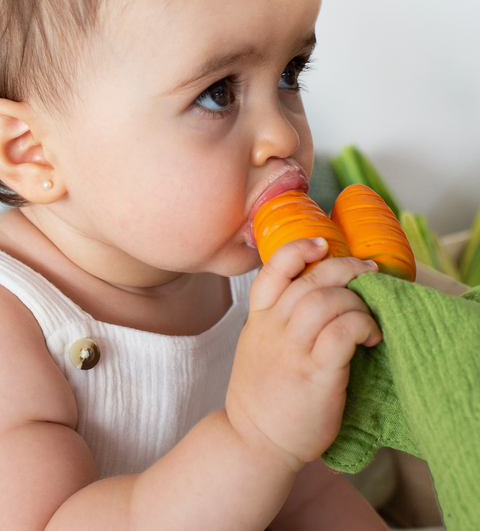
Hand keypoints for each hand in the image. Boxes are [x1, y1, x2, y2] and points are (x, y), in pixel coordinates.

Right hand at [226, 238, 381, 471]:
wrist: (254, 443)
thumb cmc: (263, 395)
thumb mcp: (257, 347)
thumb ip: (277, 319)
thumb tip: (317, 294)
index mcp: (258, 319)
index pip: (273, 270)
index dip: (299, 249)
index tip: (322, 244)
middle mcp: (272, 329)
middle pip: (311, 279)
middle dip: (346, 267)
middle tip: (368, 272)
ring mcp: (292, 351)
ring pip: (327, 301)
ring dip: (357, 300)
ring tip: (369, 316)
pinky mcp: (315, 375)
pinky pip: (342, 332)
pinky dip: (363, 325)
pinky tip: (372, 336)